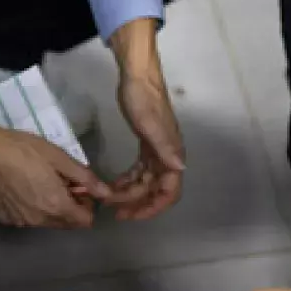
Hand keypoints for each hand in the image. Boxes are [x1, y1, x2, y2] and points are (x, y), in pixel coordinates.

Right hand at [0, 128, 112, 228]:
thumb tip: (107, 193)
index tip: (79, 189)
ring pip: (46, 222)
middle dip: (70, 207)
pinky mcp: (5, 218)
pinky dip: (31, 208)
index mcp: (56, 205)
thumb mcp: (60, 158)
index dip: (88, 206)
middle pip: (66, 223)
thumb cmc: (26, 150)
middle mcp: (39, 220)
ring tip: (41, 182)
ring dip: (51, 207)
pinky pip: (27, 218)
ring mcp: (20, 221)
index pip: (85, 221)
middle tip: (61, 182)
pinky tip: (23, 188)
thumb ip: (85, 178)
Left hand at [110, 69, 185, 220]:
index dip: (153, 206)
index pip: (169, 190)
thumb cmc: (144, 98)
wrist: (137, 75)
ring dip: (130, 193)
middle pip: (155, 189)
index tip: (133, 215)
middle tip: (114, 211)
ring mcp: (156, 149)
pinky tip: (114, 183)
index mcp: (171, 152)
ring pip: (146, 181)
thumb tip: (181, 169)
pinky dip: (128, 179)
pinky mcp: (146, 143)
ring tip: (109, 200)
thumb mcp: (150, 123)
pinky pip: (139, 169)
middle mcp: (167, 154)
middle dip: (137, 203)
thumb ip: (165, 147)